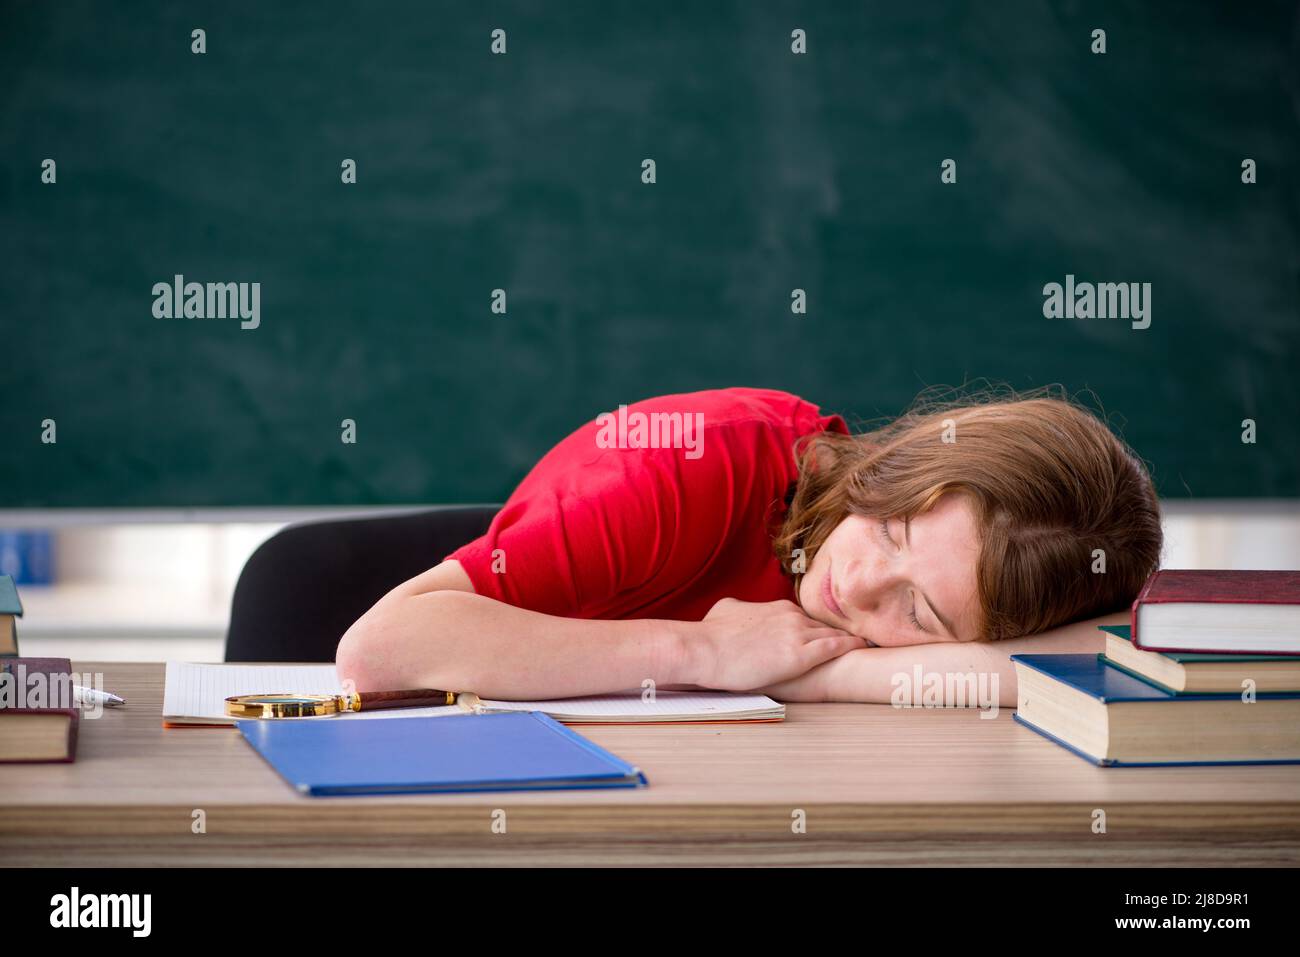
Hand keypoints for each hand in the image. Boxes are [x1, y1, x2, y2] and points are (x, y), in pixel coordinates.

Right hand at [683, 598, 866, 690]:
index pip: (807, 618)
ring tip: (870, 644)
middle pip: (823, 626)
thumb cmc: (710, 634)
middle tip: (860, 640)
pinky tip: (863, 649)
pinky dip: (850, 647)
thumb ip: (740, 609)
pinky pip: (834, 649)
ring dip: (850, 639)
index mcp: (777, 608)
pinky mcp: (798, 656)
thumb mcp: (726, 610)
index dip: (818, 629)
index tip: (828, 634)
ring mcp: (796, 634)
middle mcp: (791, 617)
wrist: (704, 649)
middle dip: (839, 634)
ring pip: (833, 635)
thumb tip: (737, 609)